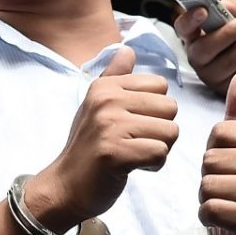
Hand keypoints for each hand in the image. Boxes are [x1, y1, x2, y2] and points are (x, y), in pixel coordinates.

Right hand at [29, 46, 178, 229]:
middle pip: (170, 108)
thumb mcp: (96, 105)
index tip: (132, 123)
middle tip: (133, 142)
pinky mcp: (114, 153)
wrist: (65, 186)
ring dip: (157, 149)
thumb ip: (115, 77)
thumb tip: (128, 49)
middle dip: (159, 130)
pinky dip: (152, 166)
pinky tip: (132, 167)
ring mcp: (108, 126)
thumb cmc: (87, 146)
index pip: (161, 85)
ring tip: (132, 154)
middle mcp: (105, 100)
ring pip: (170, 132)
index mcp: (104, 86)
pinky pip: (160, 153)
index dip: (154, 108)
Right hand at [174, 0, 235, 93]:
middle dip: (227, 34)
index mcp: (193, 35)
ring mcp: (208, 73)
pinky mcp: (225, 87)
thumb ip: (231, 7)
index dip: (190, 19)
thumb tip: (224, 5)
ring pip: (226, 62)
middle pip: (203, 49)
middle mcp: (196, 55)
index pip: (183, 27)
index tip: (204, 10)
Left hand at [199, 72, 235, 234]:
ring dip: (207, 195)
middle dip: (208, 174)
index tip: (229, 162)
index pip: (217, 133)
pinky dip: (208, 215)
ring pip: (207, 185)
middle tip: (227, 184)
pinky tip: (225, 216)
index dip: (213, 149)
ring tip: (227, 199)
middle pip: (210, 160)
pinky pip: (208, 209)